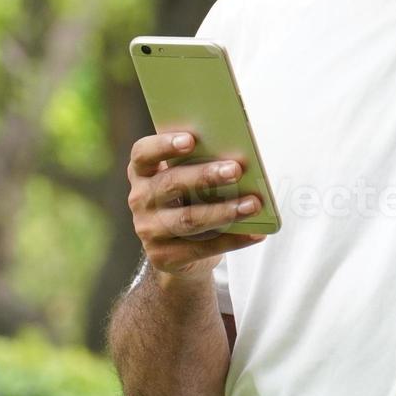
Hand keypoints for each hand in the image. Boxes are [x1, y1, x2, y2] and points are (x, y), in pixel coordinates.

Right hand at [125, 131, 266, 284]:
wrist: (180, 253)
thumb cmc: (189, 202)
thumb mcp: (189, 182)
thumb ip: (201, 167)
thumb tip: (238, 159)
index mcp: (143, 172)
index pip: (143, 153)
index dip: (164, 145)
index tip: (191, 139)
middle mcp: (140, 199)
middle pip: (171, 183)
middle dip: (205, 176)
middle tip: (236, 170)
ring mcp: (148, 229)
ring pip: (188, 219)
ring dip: (224, 210)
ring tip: (253, 204)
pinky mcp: (163, 256)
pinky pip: (202, 247)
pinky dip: (233, 240)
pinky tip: (255, 232)